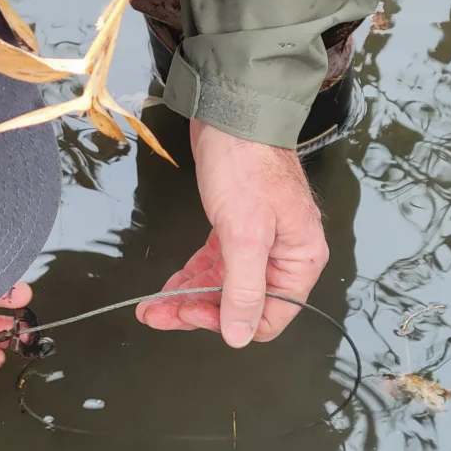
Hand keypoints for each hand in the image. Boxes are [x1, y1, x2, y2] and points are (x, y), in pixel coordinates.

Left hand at [136, 121, 328, 345]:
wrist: (230, 115)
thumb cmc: (247, 165)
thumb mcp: (245, 234)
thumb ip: (243, 288)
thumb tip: (240, 335)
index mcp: (299, 261)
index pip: (269, 317)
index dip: (228, 322)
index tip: (191, 313)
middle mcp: (282, 257)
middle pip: (239, 304)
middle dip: (196, 311)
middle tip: (157, 314)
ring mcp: (257, 244)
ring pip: (221, 287)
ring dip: (186, 299)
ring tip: (151, 308)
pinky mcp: (234, 230)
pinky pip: (213, 266)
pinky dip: (189, 278)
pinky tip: (167, 288)